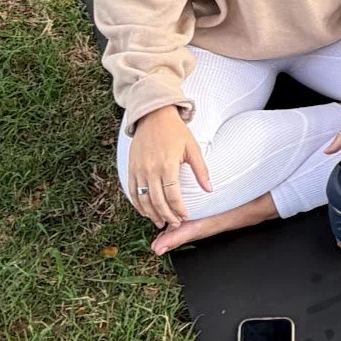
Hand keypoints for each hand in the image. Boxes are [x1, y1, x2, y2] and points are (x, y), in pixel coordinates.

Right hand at [128, 104, 211, 228]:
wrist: (154, 115)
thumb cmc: (176, 131)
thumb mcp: (192, 148)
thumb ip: (201, 170)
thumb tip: (209, 189)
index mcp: (168, 164)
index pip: (173, 195)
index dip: (179, 209)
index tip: (185, 217)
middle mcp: (151, 169)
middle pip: (158, 201)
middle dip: (167, 216)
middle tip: (174, 224)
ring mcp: (139, 169)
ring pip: (144, 199)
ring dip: (152, 214)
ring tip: (160, 222)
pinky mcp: (131, 168)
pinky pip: (133, 191)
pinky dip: (138, 204)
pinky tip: (146, 212)